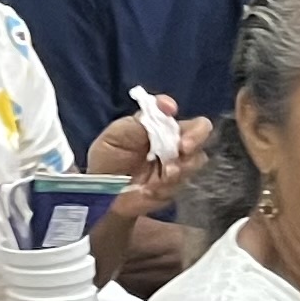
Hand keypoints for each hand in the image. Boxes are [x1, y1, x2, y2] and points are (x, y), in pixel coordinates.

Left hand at [85, 107, 209, 223]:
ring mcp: (176, 163)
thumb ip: (140, 122)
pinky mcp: (176, 186)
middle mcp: (170, 140)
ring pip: (196, 158)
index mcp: (154, 124)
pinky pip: (183, 183)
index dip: (171, 108)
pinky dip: (170, 185)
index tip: (170, 110)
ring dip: (183, 165)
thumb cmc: (107, 160)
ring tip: (166, 174)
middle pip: (198, 132)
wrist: (101, 195)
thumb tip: (165, 105)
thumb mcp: (116, 136)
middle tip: (184, 147)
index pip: (169, 110)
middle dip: (194, 138)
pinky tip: (152, 189)